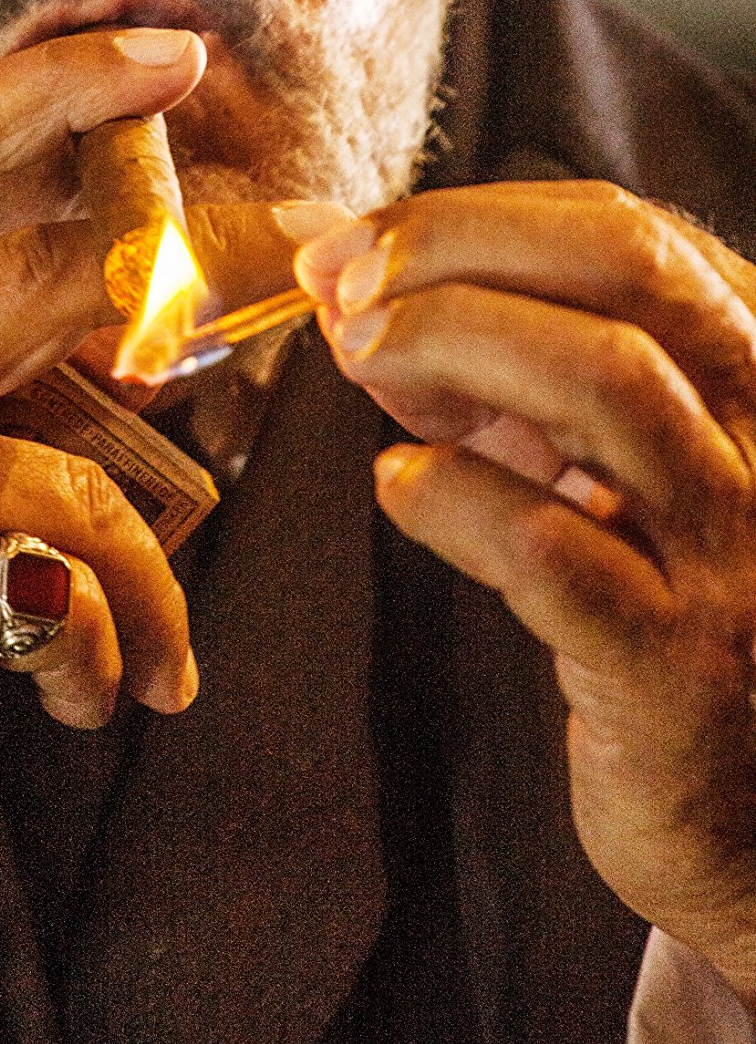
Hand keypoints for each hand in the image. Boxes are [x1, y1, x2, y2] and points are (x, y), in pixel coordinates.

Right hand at [0, 28, 203, 947]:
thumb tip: (85, 313)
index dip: (63, 83)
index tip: (168, 54)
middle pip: (52, 271)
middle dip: (199, 269)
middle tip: (295, 262)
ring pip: (91, 476)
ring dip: (149, 580)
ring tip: (147, 649)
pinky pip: (70, 592)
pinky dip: (102, 655)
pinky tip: (83, 699)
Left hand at [298, 180, 755, 1003]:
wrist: (752, 826)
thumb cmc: (653, 603)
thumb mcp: (593, 457)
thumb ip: (489, 355)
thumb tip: (330, 249)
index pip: (626, 230)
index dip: (468, 217)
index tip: (350, 244)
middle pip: (626, 269)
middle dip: (456, 247)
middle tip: (343, 285)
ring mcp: (740, 554)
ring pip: (606, 380)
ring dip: (450, 340)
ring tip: (360, 362)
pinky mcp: (680, 671)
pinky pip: (554, 549)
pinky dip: (454, 495)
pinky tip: (402, 487)